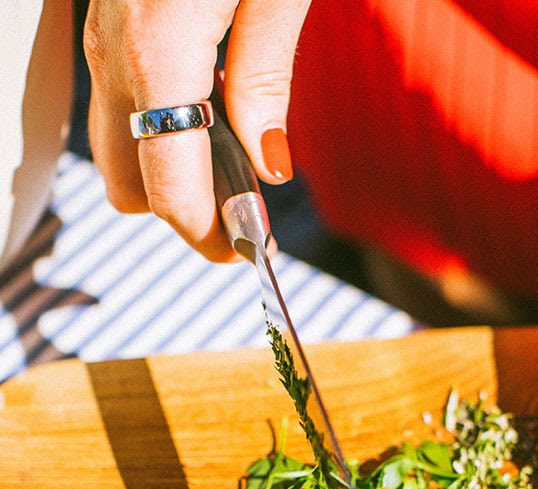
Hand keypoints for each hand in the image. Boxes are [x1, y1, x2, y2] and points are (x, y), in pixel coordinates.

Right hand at [84, 0, 310, 260]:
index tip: (256, 250)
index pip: (169, 187)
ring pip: (119, 145)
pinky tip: (216, 107)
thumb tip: (270, 168)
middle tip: (253, 213)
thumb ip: (265, 79)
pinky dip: (163, 128)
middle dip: (189, 213)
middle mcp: (114, 54)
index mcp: (157, 55)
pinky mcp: (108, 25)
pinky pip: (123, 103)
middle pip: (129, 184)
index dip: (212, 235)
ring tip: (243, 159)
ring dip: (174, 170)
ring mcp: (102, 39)